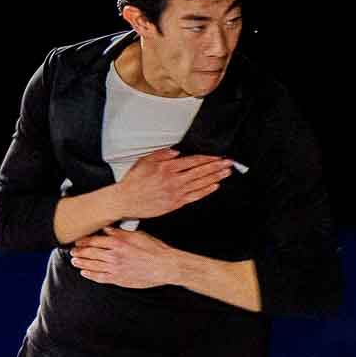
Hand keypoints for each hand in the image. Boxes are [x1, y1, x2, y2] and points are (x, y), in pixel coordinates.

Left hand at [70, 227, 178, 288]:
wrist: (164, 266)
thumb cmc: (154, 249)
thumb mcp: (137, 235)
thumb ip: (120, 232)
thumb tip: (106, 229)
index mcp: (118, 242)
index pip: (95, 240)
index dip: (84, 241)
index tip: (77, 241)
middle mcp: (114, 255)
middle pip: (91, 253)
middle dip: (80, 252)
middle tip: (72, 251)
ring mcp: (115, 268)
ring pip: (93, 265)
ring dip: (82, 263)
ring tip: (74, 261)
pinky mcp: (119, 279)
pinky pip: (101, 278)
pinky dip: (91, 275)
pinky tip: (84, 273)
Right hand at [116, 148, 232, 218]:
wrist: (126, 200)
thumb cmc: (134, 181)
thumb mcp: (145, 161)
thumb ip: (162, 154)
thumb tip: (177, 152)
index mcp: (167, 167)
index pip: (193, 161)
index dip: (208, 158)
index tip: (218, 156)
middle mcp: (174, 180)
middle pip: (200, 172)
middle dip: (216, 167)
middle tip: (229, 163)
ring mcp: (176, 193)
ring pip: (200, 184)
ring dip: (215, 177)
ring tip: (226, 173)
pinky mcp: (175, 203)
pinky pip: (194, 196)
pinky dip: (206, 191)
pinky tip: (214, 187)